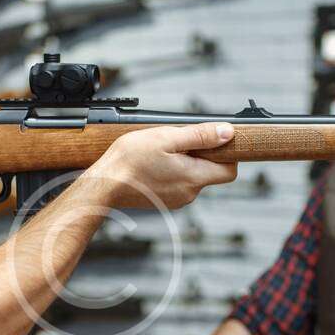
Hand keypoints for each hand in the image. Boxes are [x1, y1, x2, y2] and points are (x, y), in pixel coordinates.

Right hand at [85, 122, 237, 208]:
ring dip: (184, 162)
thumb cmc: (130, 160)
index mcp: (194, 178)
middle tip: (178, 142)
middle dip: (200, 155)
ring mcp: (176, 200)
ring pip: (192, 177)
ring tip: (161, 152)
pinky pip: (177, 184)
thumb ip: (201, 136)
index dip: (226, 154)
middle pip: (210, 172)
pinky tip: (153, 164)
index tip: (212, 140)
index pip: (229, 171)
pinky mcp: (164, 201)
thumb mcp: (167, 138)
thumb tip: (228, 133)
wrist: (104, 185)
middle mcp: (189, 194)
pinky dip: (171, 172)